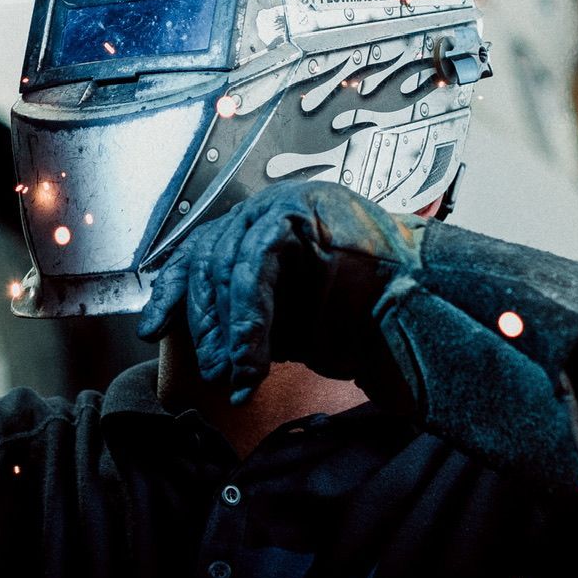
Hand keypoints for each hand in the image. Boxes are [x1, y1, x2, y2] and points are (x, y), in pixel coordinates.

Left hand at [138, 183, 419, 401]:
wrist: (424, 313)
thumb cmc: (363, 322)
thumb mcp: (284, 324)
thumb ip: (242, 321)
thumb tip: (193, 342)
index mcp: (262, 234)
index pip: (202, 254)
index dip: (174, 291)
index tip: (153, 328)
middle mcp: (268, 212)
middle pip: (207, 257)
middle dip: (205, 324)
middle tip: (219, 373)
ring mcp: (286, 204)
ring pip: (228, 261)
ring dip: (228, 329)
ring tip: (238, 373)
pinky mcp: (302, 209)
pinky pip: (256, 260)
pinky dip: (249, 314)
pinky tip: (252, 354)